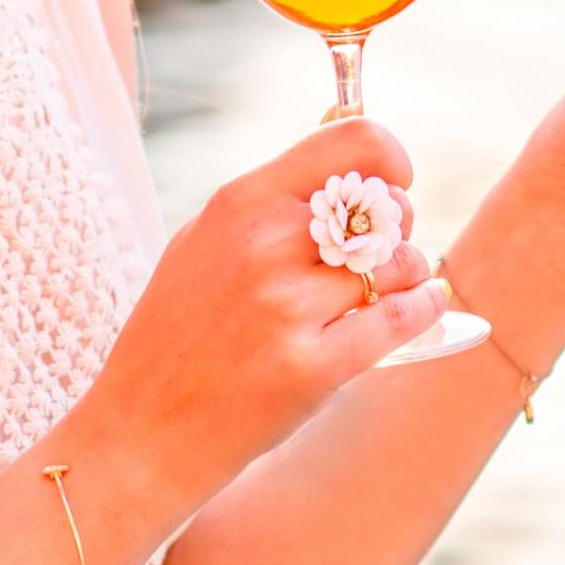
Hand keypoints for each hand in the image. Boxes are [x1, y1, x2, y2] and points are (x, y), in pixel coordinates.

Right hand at [72, 116, 441, 518]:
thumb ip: (272, 195)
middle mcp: (264, 246)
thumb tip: (343, 134)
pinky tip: (423, 307)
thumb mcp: (204, 241)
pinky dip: (424, 308)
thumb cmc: (177, 333)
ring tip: (387, 289)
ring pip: (401, 264)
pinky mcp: (309, 369)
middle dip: (400, 224)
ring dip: (408, 274)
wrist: (140, 430)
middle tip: (382, 249)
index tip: (394, 180)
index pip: (352, 141)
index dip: (390, 157)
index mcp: (239, 203)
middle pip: (387, 205)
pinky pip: (402, 319)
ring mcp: (285, 309)